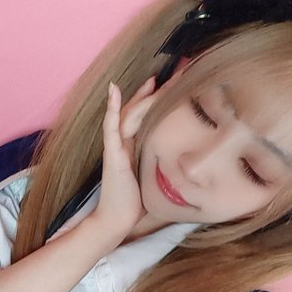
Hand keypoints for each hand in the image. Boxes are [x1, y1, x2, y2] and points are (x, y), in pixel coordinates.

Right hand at [90, 76, 160, 239]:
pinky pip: (111, 127)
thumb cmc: (134, 202)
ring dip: (140, 95)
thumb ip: (158, 164)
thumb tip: (180, 163)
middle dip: (153, 91)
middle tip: (171, 73)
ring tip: (152, 78)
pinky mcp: (113, 154)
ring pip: (128, 114)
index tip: (168, 83)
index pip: (143, 116)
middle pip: (136, 109)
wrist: (117, 219)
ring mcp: (115, 146)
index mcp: (131, 146)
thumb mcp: (151, 176)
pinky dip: (111, 108)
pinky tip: (114, 91)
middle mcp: (122, 142)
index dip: (154, 98)